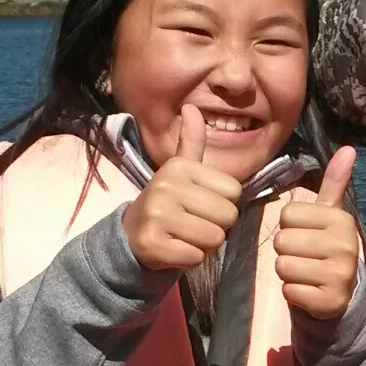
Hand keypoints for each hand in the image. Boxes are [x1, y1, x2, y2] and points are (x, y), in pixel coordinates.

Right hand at [122, 104, 241, 271]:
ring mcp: (157, 216)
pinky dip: (189, 259)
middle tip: (193, 223)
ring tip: (184, 236)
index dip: (223, 204)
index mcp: (179, 167)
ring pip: (214, 239)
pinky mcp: (152, 243)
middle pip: (228, 216)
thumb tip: (191, 107)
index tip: (200, 204)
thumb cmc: (168, 202)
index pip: (234, 192)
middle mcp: (166, 187)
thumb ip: (191, 141)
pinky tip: (174, 249)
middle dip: (217, 226)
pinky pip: (196, 257)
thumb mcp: (180, 169)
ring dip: (204, 244)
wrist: (131, 234)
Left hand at [274, 146, 359, 319]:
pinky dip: (293, 293)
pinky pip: (289, 291)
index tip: (307, 236)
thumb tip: (349, 148)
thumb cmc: (327, 248)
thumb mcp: (330, 215)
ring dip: (288, 273)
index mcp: (341, 220)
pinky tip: (309, 290)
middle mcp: (344, 245)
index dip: (290, 227)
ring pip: (283, 266)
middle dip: (287, 251)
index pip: (287, 215)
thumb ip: (335, 182)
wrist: (343, 294)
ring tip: (306, 273)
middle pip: (282, 240)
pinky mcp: (329, 301)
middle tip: (305, 257)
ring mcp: (339, 275)